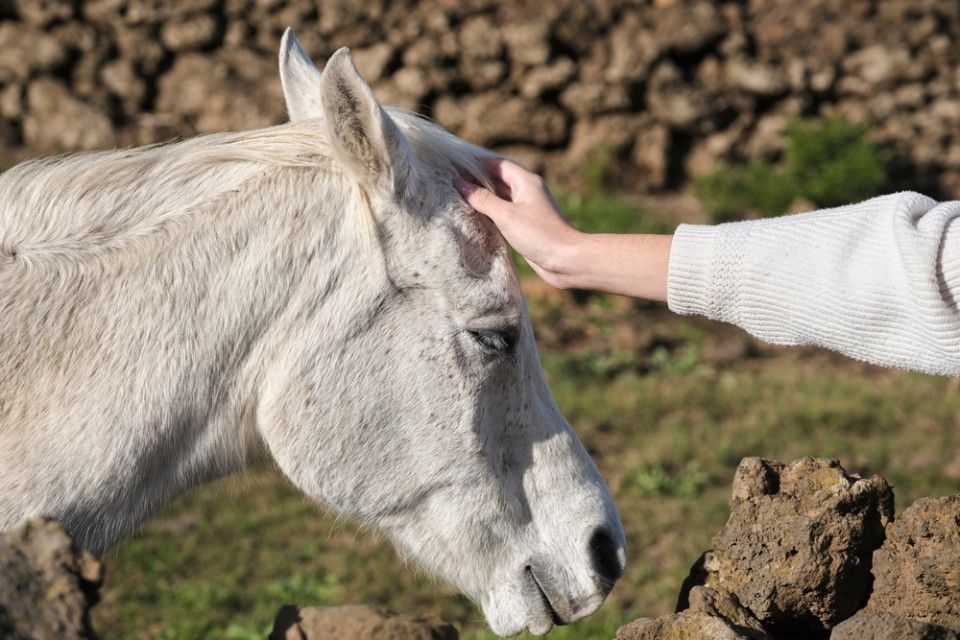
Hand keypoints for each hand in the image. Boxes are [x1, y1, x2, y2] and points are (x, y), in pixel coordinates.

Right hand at [454, 157, 671, 300]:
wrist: (566, 260)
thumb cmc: (539, 234)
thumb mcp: (506, 215)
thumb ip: (482, 199)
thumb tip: (459, 184)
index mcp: (526, 181)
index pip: (497, 164)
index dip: (476, 163)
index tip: (454, 165)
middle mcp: (528, 191)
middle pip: (498, 179)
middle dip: (476, 180)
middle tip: (451, 182)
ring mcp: (528, 208)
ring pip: (500, 196)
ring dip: (482, 196)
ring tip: (458, 198)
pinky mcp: (526, 224)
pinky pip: (504, 212)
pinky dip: (490, 212)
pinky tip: (475, 217)